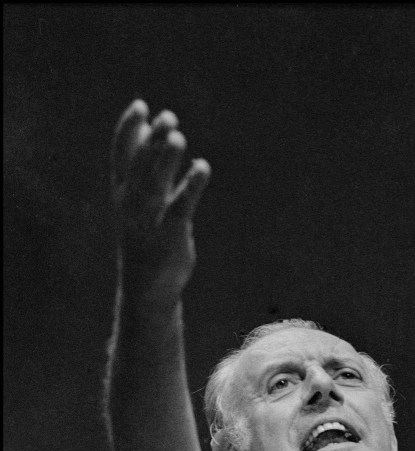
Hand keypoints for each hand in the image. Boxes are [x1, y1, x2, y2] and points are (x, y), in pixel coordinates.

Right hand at [111, 99, 210, 309]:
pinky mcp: (170, 238)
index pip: (121, 157)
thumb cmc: (147, 237)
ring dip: (166, 160)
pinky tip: (202, 167)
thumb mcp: (141, 201)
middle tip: (168, 117)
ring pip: (155, 186)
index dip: (128, 130)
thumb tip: (145, 128)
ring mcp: (149, 222)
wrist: (148, 289)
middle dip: (151, 141)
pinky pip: (181, 208)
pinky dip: (191, 186)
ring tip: (178, 137)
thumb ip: (145, 165)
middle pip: (139, 167)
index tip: (142, 106)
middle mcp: (132, 206)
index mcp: (122, 194)